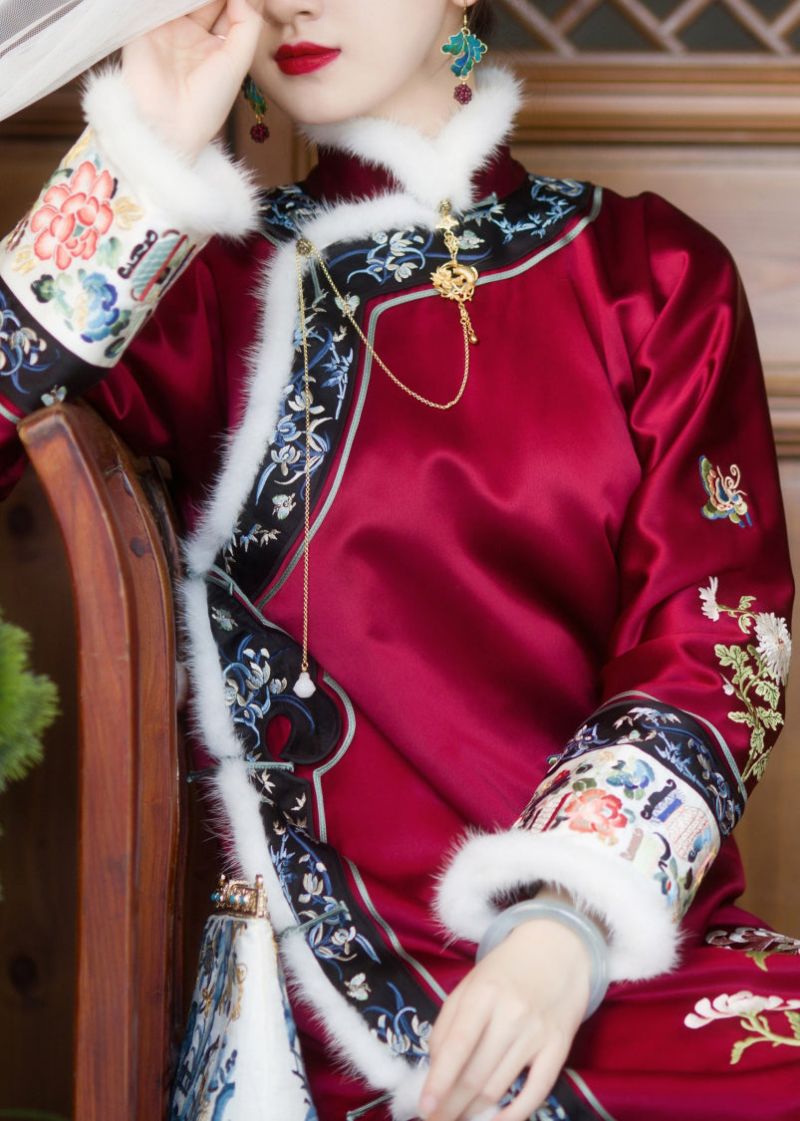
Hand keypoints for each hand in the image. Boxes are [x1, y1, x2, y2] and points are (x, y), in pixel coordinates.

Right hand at [121, 0, 265, 158]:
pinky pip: (159, 1)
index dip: (242, 1)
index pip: (232, 8)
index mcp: (217, 45)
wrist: (167, 124)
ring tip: (208, 0)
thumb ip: (246, 24)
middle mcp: (192, 33)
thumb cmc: (207, 103)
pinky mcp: (146, 24)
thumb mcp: (237, 63)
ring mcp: (169, 27)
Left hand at [419, 910, 591, 1120]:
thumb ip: (448, 1023)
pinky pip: (537, 1091)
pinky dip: (515, 1114)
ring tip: (458, 1119)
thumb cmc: (506, 969)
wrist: (559, 948)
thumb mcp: (470, 984)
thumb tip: (435, 1069)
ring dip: (475, 1112)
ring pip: (500, 1087)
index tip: (425, 1108)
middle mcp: (511, 1014)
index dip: (439, 1080)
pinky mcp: (560, 1048)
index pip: (457, 1045)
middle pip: (476, 1074)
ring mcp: (538, 1033)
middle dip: (451, 1106)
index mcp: (483, 994)